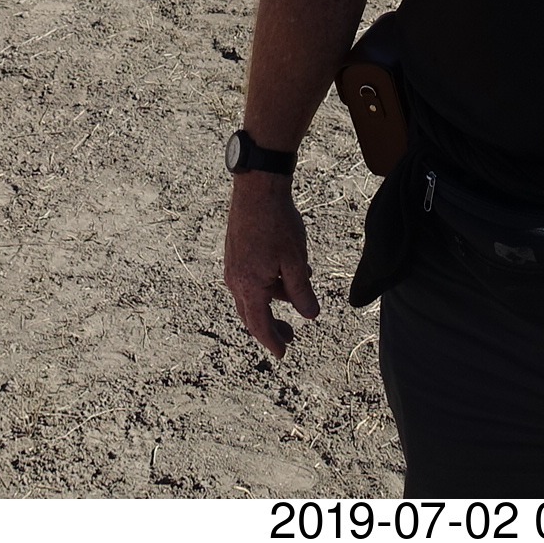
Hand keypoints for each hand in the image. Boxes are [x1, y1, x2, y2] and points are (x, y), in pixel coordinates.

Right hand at [223, 170, 320, 357]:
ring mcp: (233, 266)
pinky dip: (268, 283)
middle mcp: (235, 280)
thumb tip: (310, 316)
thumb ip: (302, 293)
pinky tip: (287, 272)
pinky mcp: (236, 252)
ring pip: (252, 294)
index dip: (272, 341)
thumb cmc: (277, 224)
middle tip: (290, 337)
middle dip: (271, 327)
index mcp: (248, 286)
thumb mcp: (295, 262)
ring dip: (274, 300)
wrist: (258, 189)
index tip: (283, 353)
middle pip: (252, 314)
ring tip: (298, 294)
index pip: (259, 325)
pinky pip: (251, 278)